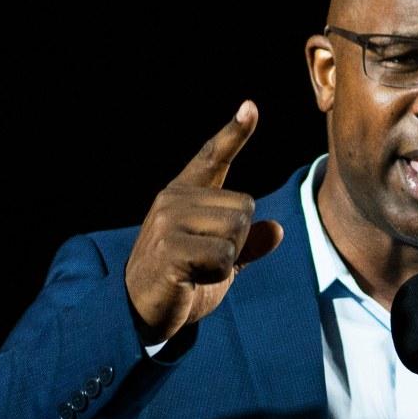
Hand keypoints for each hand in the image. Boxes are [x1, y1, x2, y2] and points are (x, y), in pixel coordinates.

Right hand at [125, 101, 283, 343]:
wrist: (140, 311)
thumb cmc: (182, 282)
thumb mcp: (222, 260)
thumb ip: (249, 243)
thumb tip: (277, 230)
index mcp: (184, 195)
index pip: (213, 157)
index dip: (234, 133)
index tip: (250, 107)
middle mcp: (173, 200)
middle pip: (245, 206)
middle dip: (239, 239)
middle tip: (205, 259)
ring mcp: (167, 222)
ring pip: (237, 230)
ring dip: (229, 258)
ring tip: (197, 269)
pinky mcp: (169, 249)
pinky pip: (224, 257)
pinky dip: (219, 275)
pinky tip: (192, 279)